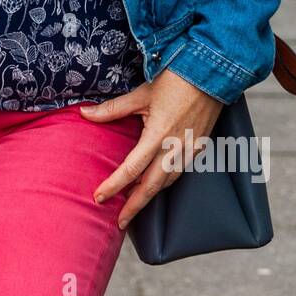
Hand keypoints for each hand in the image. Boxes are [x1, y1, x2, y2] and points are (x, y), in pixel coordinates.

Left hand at [81, 69, 223, 229]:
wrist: (211, 74)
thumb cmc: (174, 81)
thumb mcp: (140, 94)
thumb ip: (112, 109)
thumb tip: (84, 114)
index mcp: (158, 135)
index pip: (131, 169)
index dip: (114, 185)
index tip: (99, 198)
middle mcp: (175, 148)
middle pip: (151, 186)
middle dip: (134, 206)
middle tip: (119, 222)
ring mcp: (190, 150)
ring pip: (168, 182)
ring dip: (150, 196)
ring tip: (134, 206)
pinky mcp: (199, 147)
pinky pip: (181, 172)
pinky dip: (166, 182)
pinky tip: (157, 184)